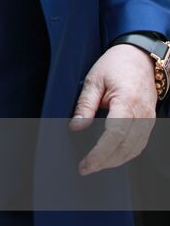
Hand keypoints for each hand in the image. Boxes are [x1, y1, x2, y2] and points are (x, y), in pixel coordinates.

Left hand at [70, 44, 156, 174]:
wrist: (140, 56)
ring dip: (115, 161)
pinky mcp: (150, 122)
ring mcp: (149, 119)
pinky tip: (111, 157)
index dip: (99, 154)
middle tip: (85, 168)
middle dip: (104, 162)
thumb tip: (76, 127)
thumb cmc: (116, 64)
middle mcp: (142, 114)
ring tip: (95, 165)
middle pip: (125, 147)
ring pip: (134, 150)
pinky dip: (126, 154)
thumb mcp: (94, 79)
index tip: (85, 164)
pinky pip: (139, 144)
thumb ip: (85, 104)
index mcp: (127, 101)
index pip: (114, 136)